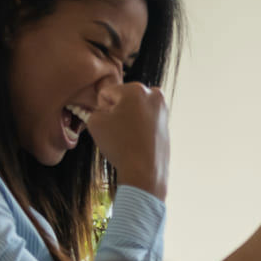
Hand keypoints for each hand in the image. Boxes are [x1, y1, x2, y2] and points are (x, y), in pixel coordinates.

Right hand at [86, 82, 169, 198]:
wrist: (144, 171)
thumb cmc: (120, 146)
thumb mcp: (95, 122)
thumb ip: (95, 109)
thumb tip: (105, 111)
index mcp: (136, 89)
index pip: (106, 93)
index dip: (102, 109)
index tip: (109, 124)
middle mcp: (154, 94)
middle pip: (123, 98)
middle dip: (117, 111)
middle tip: (119, 131)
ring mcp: (162, 109)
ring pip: (134, 109)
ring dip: (128, 118)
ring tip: (129, 136)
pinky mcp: (166, 123)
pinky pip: (144, 120)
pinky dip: (138, 127)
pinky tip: (137, 140)